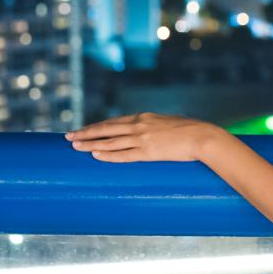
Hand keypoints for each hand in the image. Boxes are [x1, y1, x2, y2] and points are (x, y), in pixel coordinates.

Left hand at [66, 112, 222, 162]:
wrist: (203, 137)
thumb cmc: (191, 130)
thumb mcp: (169, 123)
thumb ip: (156, 127)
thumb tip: (151, 135)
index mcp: (144, 117)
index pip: (114, 122)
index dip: (98, 126)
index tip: (84, 129)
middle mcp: (139, 125)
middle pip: (106, 130)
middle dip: (86, 133)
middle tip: (69, 137)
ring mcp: (142, 139)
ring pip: (109, 142)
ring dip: (91, 144)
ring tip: (75, 147)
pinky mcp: (147, 152)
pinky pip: (122, 155)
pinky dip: (107, 155)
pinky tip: (95, 156)